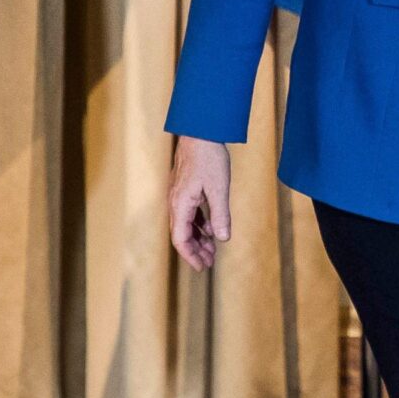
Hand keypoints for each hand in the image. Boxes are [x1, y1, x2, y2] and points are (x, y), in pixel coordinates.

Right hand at [168, 137, 231, 270]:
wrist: (200, 130)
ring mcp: (179, 195)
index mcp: (180, 204)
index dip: (191, 256)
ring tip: (213, 249)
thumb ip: (220, 215)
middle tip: (210, 263)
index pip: (180, 239)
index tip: (202, 268)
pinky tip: (211, 228)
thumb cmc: (209, 157)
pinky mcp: (185, 188)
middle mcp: (175, 202)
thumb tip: (223, 239)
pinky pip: (189, 213)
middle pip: (181, 234)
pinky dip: (199, 224)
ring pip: (185, 224)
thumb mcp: (219, 188)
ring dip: (198, 238)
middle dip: (195, 250)